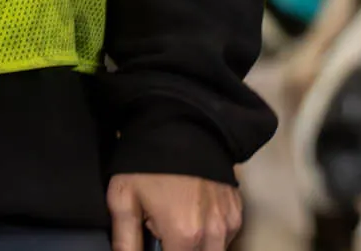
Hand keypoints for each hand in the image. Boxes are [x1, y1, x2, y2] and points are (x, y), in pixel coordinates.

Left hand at [107, 173, 243, 250]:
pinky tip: (194, 213)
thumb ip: (125, 240)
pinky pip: (226, 235)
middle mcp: (213, 233)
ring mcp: (229, 221)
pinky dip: (211, 232)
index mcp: (185, 235)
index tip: (156, 241)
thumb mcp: (123, 199)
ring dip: (198, 245)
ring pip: (215, 250)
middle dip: (180, 249)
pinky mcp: (238, 209)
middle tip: (164, 233)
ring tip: (178, 221)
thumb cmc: (148, 162)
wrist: (179, 123)